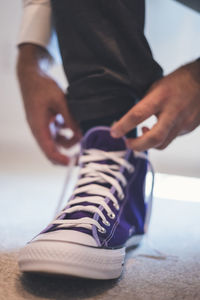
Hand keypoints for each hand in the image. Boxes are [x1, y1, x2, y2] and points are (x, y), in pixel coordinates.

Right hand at [17, 44, 81, 164]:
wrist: (32, 75)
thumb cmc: (43, 86)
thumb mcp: (60, 101)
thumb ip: (70, 119)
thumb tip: (81, 135)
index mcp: (38, 127)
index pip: (49, 151)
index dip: (61, 160)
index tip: (74, 163)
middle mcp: (39, 130)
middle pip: (52, 150)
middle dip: (67, 154)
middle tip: (82, 155)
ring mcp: (42, 126)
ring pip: (57, 142)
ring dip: (69, 140)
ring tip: (80, 132)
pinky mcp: (46, 122)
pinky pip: (57, 133)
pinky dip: (66, 131)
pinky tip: (72, 123)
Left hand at [111, 61, 199, 150]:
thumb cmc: (178, 81)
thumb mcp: (156, 87)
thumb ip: (145, 104)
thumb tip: (130, 120)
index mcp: (161, 97)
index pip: (138, 114)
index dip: (123, 126)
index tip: (114, 132)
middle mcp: (173, 112)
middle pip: (154, 138)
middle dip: (137, 145)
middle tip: (128, 143)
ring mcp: (183, 123)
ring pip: (162, 144)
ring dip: (148, 144)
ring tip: (142, 135)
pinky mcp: (188, 129)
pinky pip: (171, 139)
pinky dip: (161, 138)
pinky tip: (159, 129)